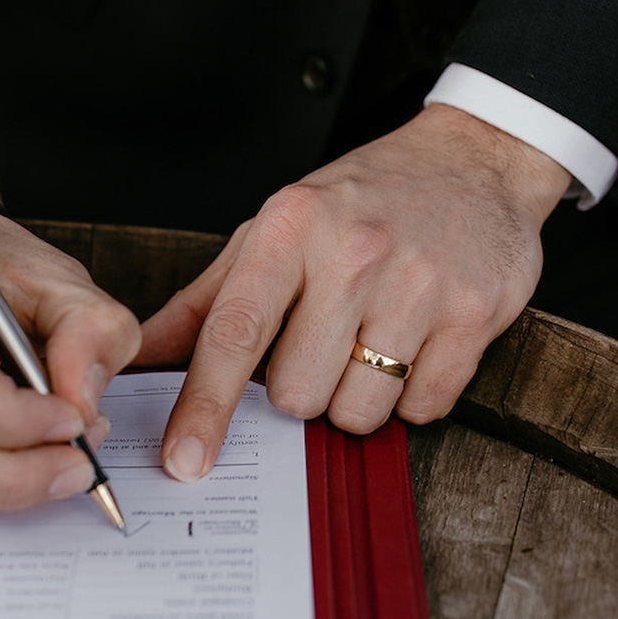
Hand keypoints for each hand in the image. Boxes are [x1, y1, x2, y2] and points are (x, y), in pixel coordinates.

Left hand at [138, 103, 571, 480]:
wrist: (476, 159)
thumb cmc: (366, 198)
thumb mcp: (278, 228)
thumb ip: (208, 300)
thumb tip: (141, 355)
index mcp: (291, 229)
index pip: (233, 334)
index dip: (205, 406)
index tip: (184, 459)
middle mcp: (353, 253)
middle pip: (297, 394)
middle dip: (303, 390)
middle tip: (325, 345)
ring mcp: (419, 284)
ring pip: (359, 411)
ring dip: (358, 399)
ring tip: (374, 341)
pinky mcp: (475, 314)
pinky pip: (423, 409)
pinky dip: (412, 396)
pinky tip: (416, 345)